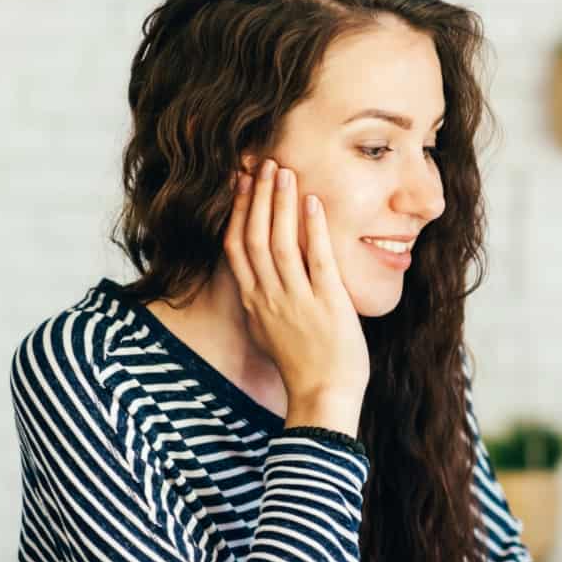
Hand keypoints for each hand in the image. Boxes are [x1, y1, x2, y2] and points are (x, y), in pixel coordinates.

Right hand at [224, 158, 369, 431]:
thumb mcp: (270, 334)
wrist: (323, 397)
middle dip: (256, 197)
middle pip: (253, 237)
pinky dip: (312, 228)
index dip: (237, 212)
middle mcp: (268, 298)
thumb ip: (263, 306)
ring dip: (280, 203)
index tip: (241, 184)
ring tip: (283, 171)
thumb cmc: (304, 368)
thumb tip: (260, 285)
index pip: (235, 248)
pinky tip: (313, 202)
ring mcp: (295, 300)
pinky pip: (315, 258)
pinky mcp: (326, 303)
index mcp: (253, 303)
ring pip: (278, 241)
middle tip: (261, 164)